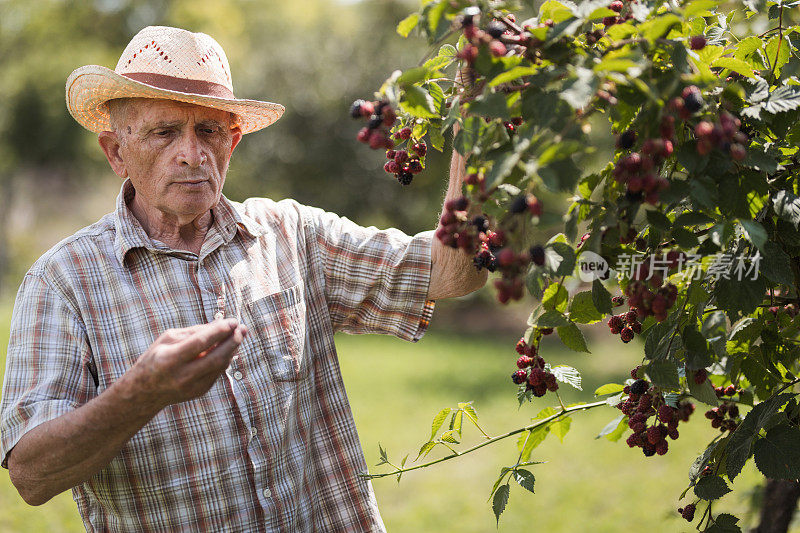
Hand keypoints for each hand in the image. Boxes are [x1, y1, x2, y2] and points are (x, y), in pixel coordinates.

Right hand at [124, 319, 246, 409]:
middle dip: (233, 341)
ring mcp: (192, 387)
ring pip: (220, 365)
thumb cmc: (156, 358)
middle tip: (243, 328)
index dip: (219, 331)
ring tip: (240, 333)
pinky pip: (217, 371)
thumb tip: (221, 325)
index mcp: (170, 359)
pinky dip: (225, 358)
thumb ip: (194, 332)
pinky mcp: (200, 391)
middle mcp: (182, 376)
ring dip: (232, 349)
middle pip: (216, 358)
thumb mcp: (167, 339)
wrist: (144, 392)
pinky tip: (229, 347)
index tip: (233, 321)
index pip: (200, 343)